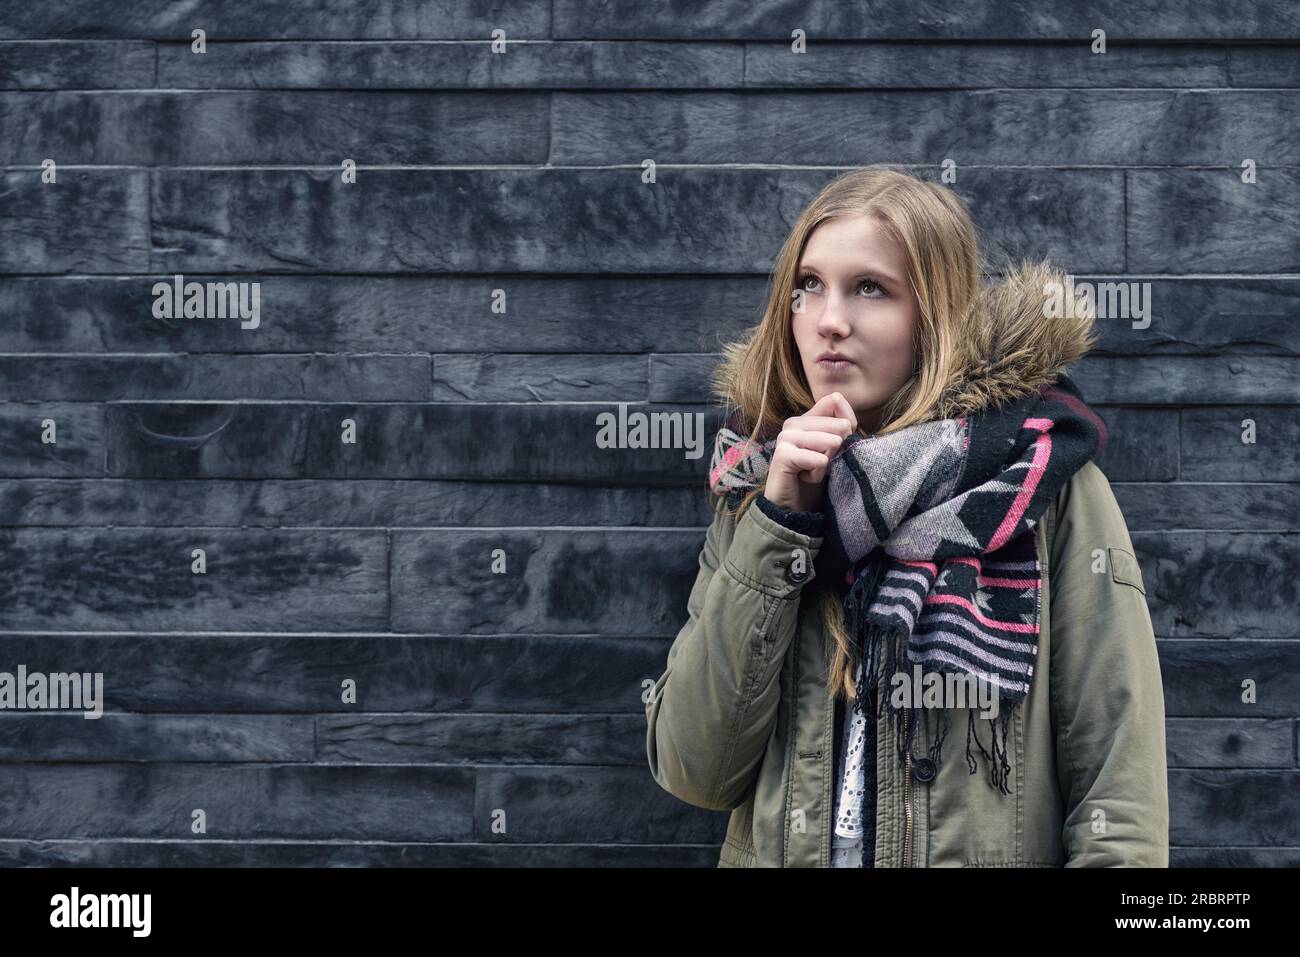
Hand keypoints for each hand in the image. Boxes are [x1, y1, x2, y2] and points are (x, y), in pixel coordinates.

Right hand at [762, 392, 857, 511]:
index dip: (847, 422)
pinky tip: (804, 478)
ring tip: (811, 472)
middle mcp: (793, 423)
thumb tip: (847, 422)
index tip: (838, 445)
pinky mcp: (782, 455)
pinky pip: (818, 459)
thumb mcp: (833, 451)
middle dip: (837, 450)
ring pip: (830, 442)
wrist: (793, 508)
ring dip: (827, 464)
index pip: (835, 401)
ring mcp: (785, 438)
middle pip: (838, 425)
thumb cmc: (813, 478)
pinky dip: (818, 474)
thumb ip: (840, 430)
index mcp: (806, 419)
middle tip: (819, 464)